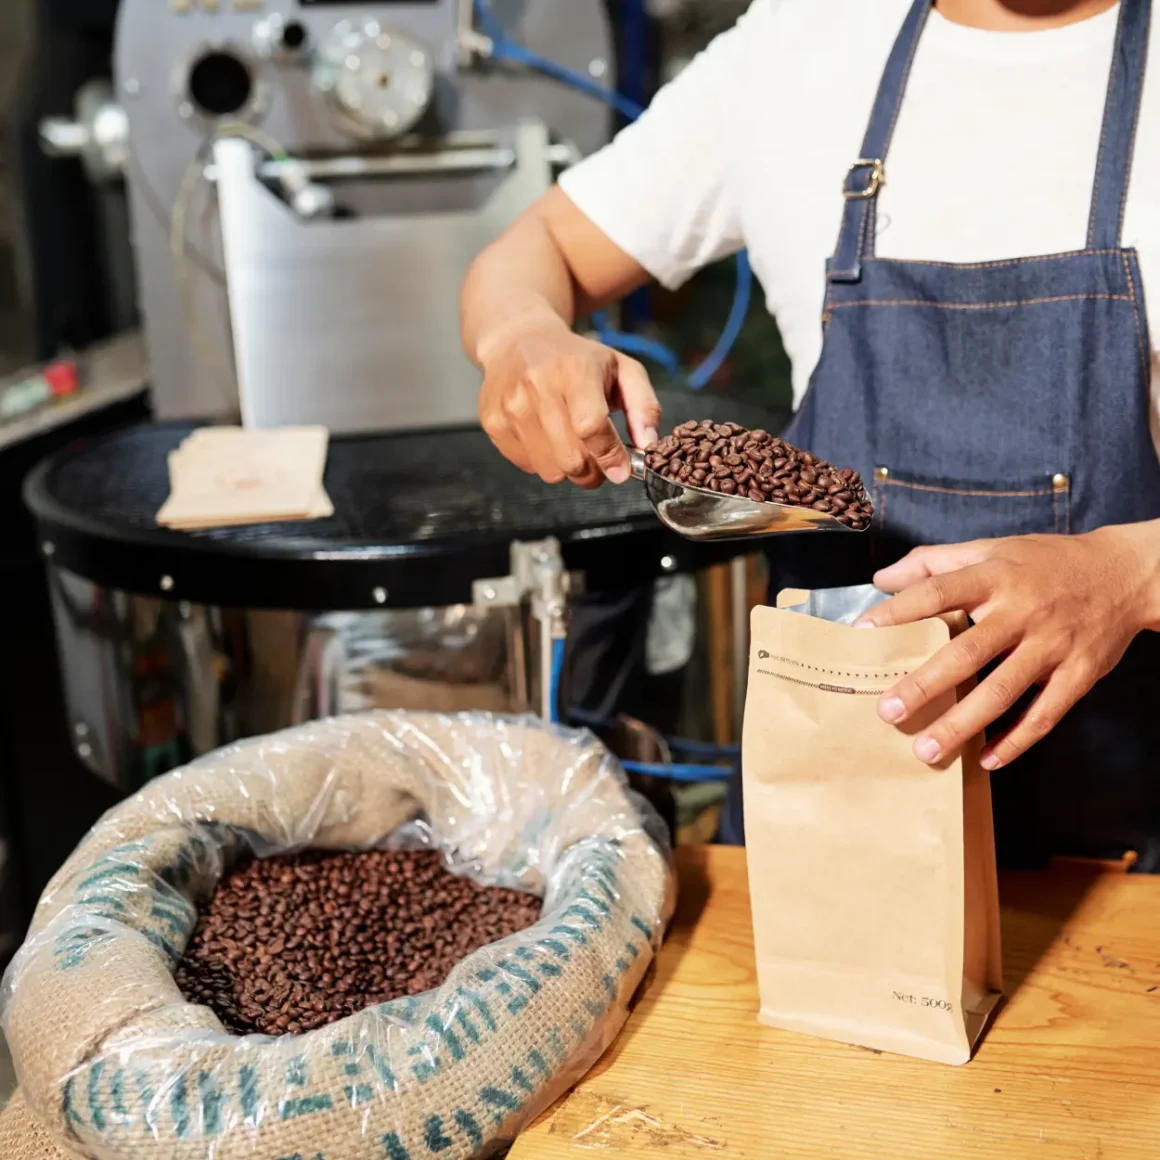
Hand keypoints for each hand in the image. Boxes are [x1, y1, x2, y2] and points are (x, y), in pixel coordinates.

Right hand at [477, 318, 659, 488]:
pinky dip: (542, 461)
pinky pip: (526, 465)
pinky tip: (546, 436)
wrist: (519, 338)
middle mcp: (537, 385)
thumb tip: (648, 444)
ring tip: (571, 444)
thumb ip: (645, 405)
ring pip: (549, 469)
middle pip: (571, 458)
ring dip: (567, 468)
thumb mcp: (621, 368)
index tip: (621, 470)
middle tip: (600, 463)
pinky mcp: (492, 420)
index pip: (591, 427)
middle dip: (593, 472)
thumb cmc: (577, 358)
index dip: (609, 456)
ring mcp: (510, 404)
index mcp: (574, 369)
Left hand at [856, 525, 1159, 769]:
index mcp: (995, 576)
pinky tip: (985, 759)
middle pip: (967, 652)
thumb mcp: (992, 548)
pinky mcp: (1079, 674)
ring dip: (962, 725)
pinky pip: (1044, 715)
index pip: (938, 592)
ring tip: (925, 750)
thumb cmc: (1045, 562)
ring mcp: (1053, 646)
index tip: (864, 633)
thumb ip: (934, 562)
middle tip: (888, 712)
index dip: (899, 611)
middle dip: (925, 685)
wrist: (1125, 573)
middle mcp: (1022, 612)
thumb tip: (881, 578)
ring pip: (1003, 691)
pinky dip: (1016, 741)